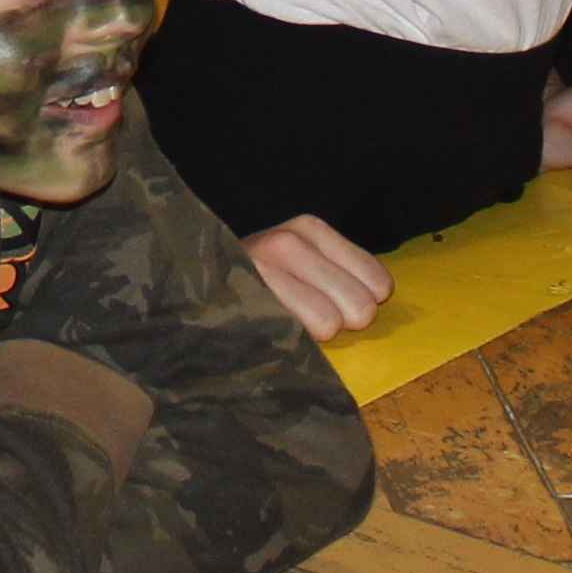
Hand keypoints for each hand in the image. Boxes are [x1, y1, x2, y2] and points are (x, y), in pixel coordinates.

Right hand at [244, 215, 392, 343]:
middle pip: (361, 306)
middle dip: (341, 322)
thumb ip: (347, 279)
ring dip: (313, 335)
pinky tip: (274, 330)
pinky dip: (294, 343)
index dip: (362, 304)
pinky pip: (299, 334)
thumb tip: (379, 298)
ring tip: (286, 323)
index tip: (333, 305)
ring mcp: (264, 267)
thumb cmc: (263, 289)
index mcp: (310, 229)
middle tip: (307, 319)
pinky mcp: (246, 297)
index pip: (378, 282)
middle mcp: (288, 240)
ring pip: (332, 322)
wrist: (191, 295)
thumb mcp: (308, 268)